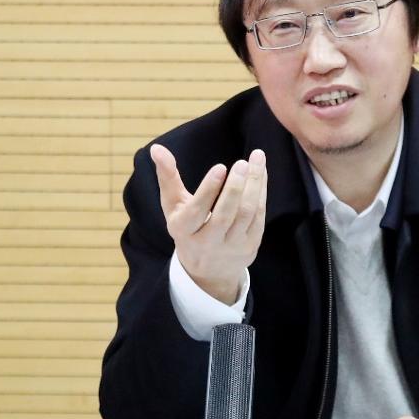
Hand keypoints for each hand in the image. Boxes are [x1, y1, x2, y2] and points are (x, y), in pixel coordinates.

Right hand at [151, 144, 267, 303]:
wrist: (207, 270)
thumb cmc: (188, 227)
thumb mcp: (172, 205)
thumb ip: (167, 176)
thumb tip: (156, 148)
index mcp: (184, 231)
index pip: (197, 211)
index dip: (209, 190)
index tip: (220, 167)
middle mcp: (208, 242)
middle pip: (224, 215)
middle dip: (235, 187)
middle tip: (242, 163)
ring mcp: (231, 247)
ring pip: (246, 214)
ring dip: (254, 185)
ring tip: (257, 159)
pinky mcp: (250, 246)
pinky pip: (259, 217)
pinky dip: (261, 193)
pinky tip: (261, 173)